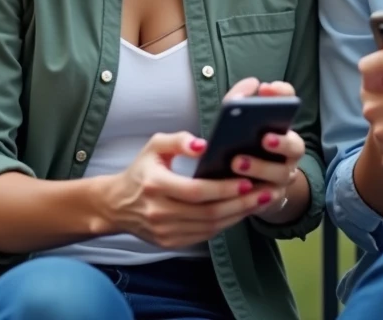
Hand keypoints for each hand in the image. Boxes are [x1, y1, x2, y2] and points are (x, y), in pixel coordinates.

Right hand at [101, 129, 276, 248]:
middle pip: (207, 212)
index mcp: (155, 185)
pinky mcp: (169, 243)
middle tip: (265, 192)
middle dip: (240, 203)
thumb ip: (178, 140)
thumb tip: (204, 145)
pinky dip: (225, 225)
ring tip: (260, 202)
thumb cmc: (142, 170)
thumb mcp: (154, 146)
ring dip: (238, 215)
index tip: (247, 181)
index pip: (195, 191)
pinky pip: (204, 235)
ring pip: (209, 227)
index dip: (223, 188)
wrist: (117, 205)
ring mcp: (164, 231)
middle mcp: (158, 212)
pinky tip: (241, 212)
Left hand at [223, 78, 305, 215]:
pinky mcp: (274, 197)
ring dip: (261, 167)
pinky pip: (269, 196)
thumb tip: (251, 83)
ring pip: (282, 173)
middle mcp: (289, 150)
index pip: (290, 103)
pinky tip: (238, 187)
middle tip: (264, 138)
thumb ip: (238, 101)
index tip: (266, 89)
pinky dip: (254, 192)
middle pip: (296, 145)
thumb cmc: (240, 146)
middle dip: (282, 142)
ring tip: (237, 162)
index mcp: (281, 125)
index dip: (282, 95)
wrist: (244, 185)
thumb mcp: (235, 122)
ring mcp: (284, 174)